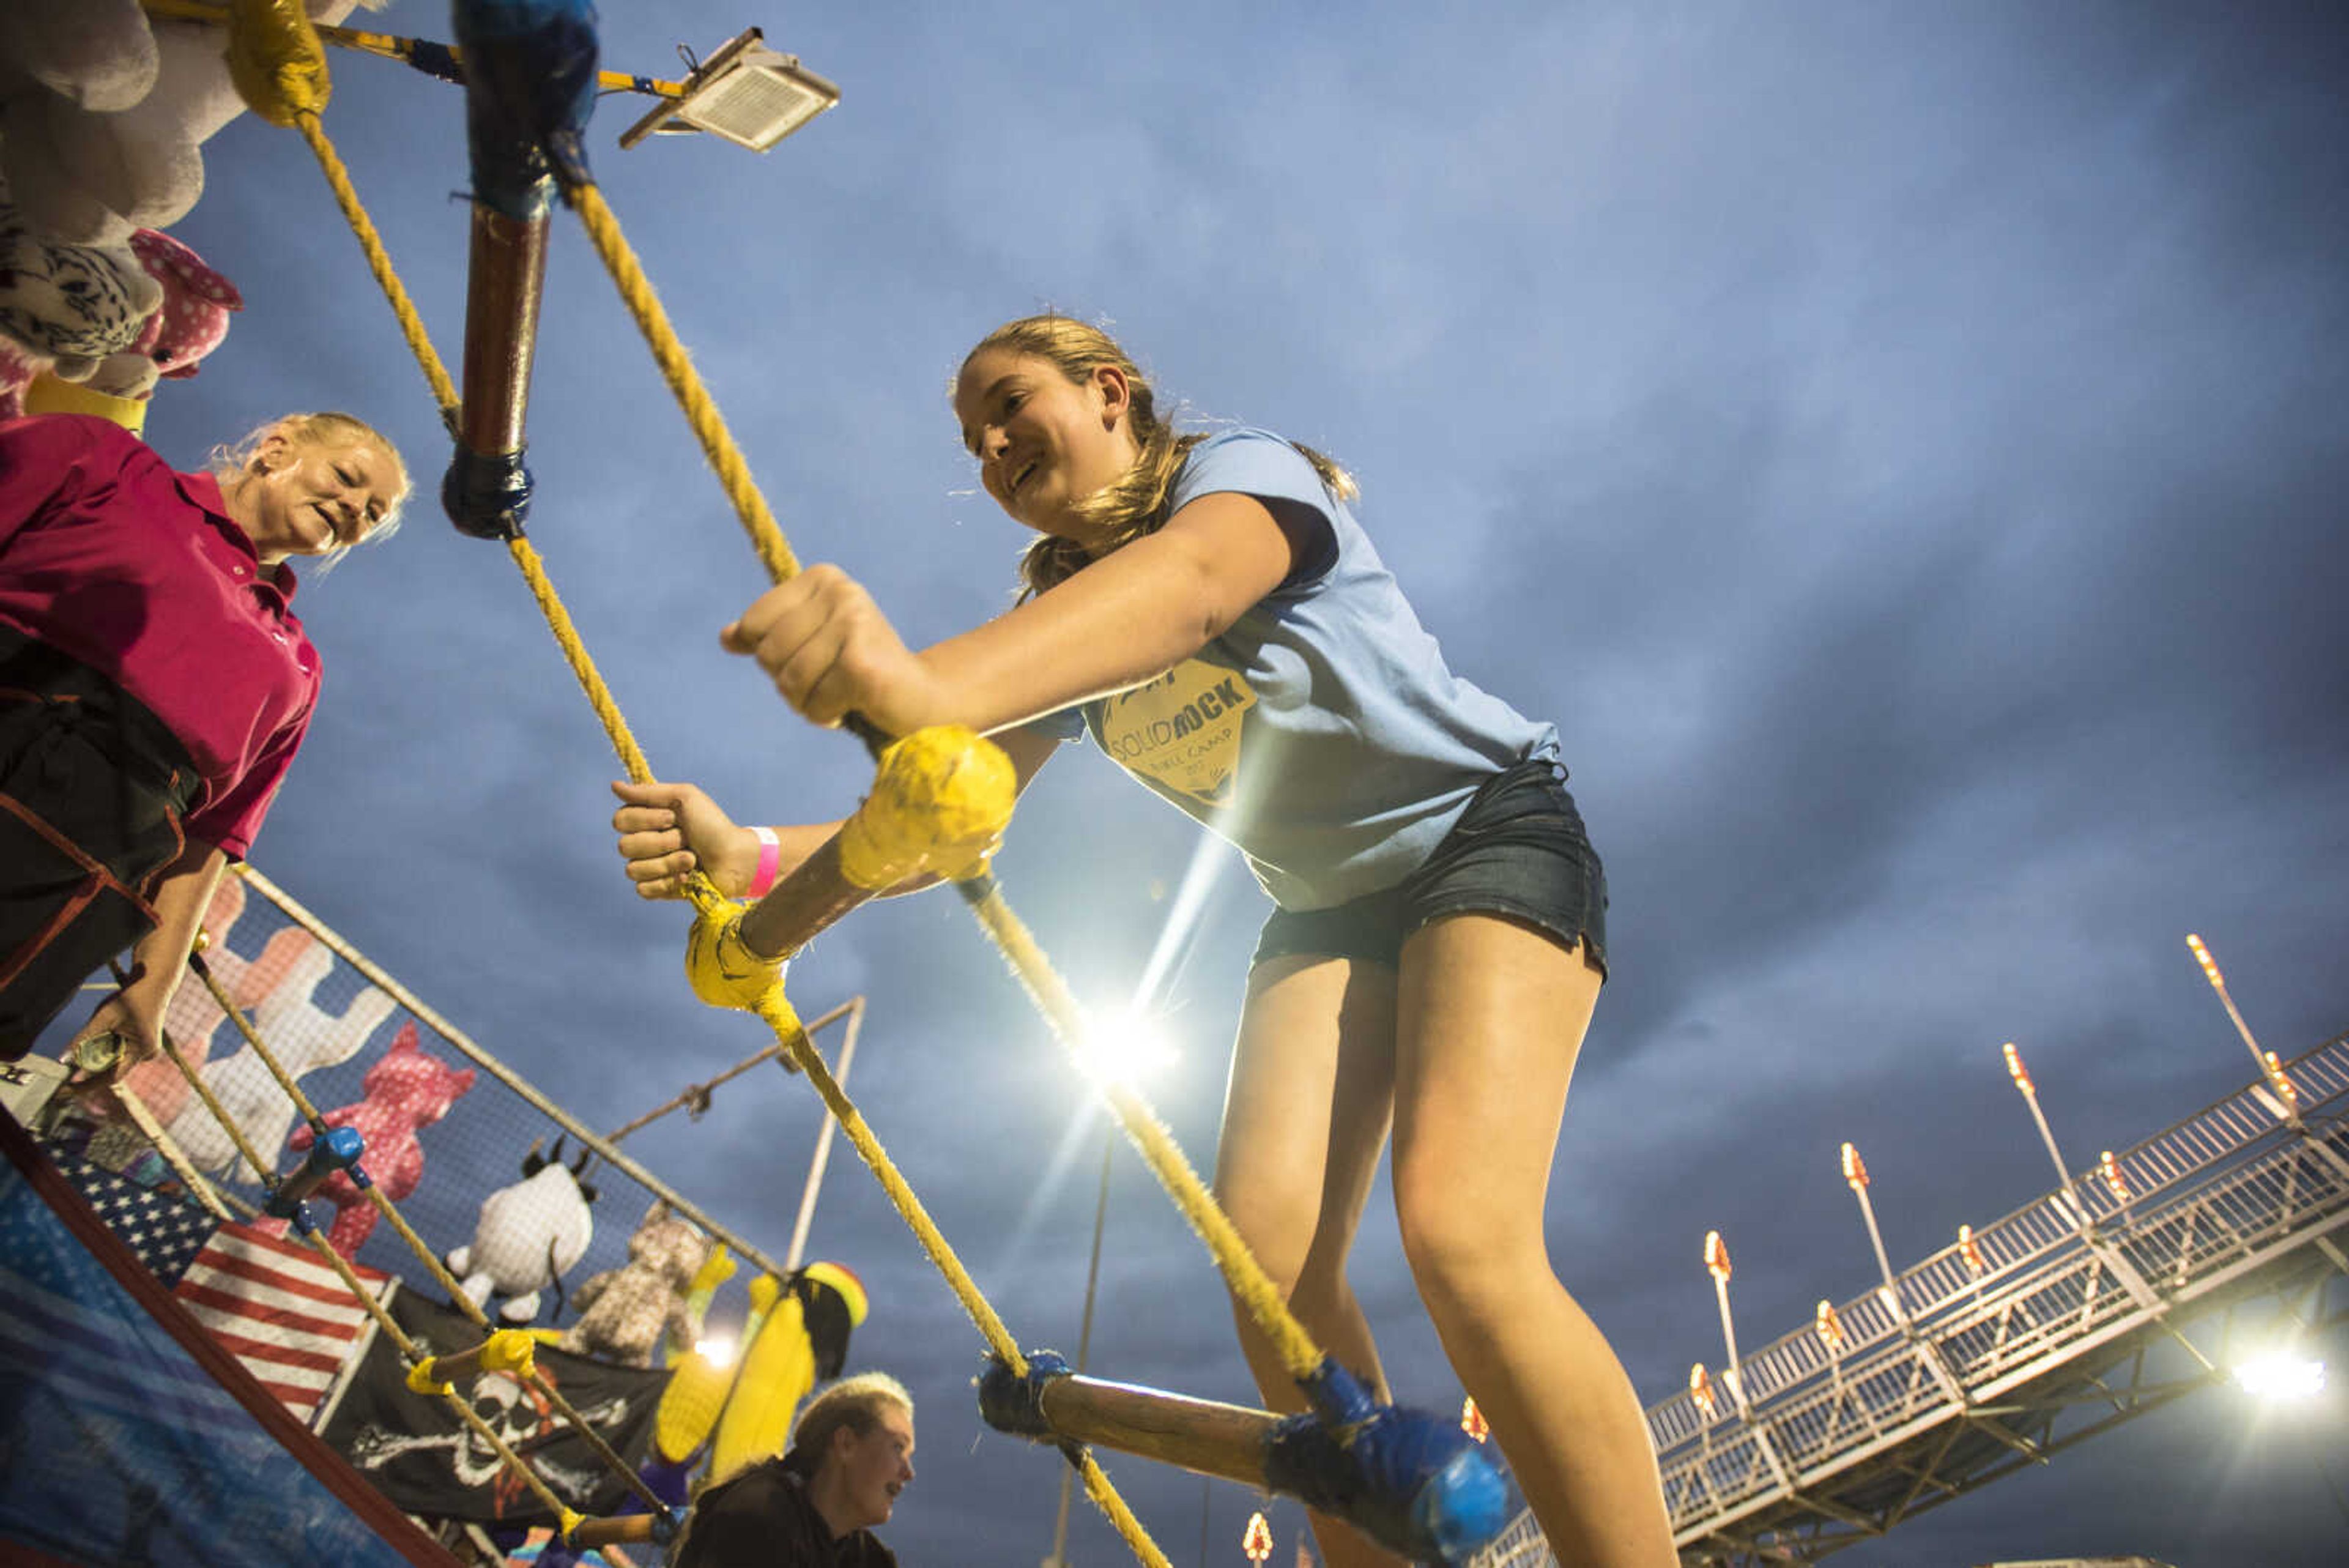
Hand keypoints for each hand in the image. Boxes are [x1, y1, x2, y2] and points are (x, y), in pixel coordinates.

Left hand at [61, 992, 162, 1114]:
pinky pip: (121, 1053)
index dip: (89, 1084)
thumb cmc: (130, 998)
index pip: (112, 1077)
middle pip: (112, 1069)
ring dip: (101, 1053)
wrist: (154, 983)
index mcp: (142, 1050)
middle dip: (91, 1064)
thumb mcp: (104, 1017)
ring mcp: (147, 1050)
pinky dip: (108, 1048)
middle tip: (70, 1064)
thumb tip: (63, 1060)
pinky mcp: (143, 1045)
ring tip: (105, 1029)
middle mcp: (147, 1054)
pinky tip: (113, 1029)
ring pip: (116, 1061)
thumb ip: (83, 1039)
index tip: (67, 1089)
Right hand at [612, 780, 754, 899]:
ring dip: (669, 862)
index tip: (672, 817)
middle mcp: (643, 843)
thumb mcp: (684, 798)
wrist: (735, 857)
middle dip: (661, 842)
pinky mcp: (658, 889)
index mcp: (645, 820)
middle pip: (625, 846)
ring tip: (692, 859)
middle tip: (686, 838)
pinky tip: (688, 877)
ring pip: (633, 869)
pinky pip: (643, 889)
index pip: (620, 821)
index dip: (645, 820)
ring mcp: (649, 868)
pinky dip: (668, 882)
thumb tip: (613, 785)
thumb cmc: (712, 824)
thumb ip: (648, 793)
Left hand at [720, 565, 951, 736]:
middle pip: (768, 654)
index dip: (770, 655)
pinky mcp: (861, 663)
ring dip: (808, 702)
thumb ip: (768, 636)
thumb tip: (726, 637)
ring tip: (840, 696)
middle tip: (828, 682)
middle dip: (790, 682)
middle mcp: (841, 592)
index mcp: (823, 578)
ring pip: (788, 681)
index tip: (811, 657)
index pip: (755, 623)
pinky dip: (827, 716)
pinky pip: (813, 704)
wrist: (920, 698)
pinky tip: (854, 706)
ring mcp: (853, 625)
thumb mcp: (810, 644)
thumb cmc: (860, 671)